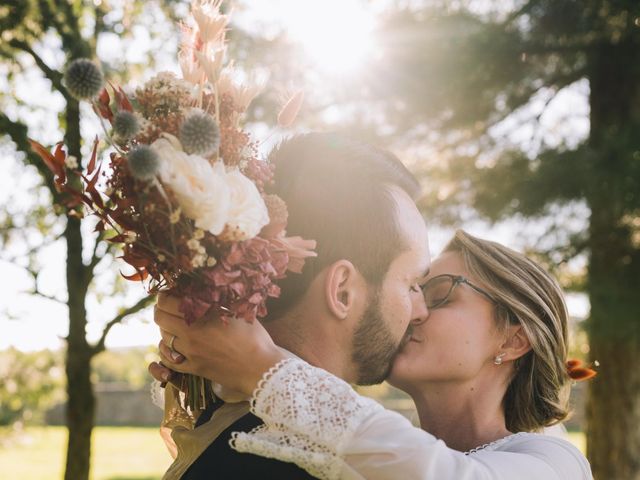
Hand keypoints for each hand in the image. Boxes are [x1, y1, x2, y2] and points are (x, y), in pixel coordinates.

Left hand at [151, 293, 285, 395]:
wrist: (261, 368)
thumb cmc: (255, 337)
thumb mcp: (237, 312)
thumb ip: (217, 301)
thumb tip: (203, 290)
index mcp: (201, 316)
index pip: (168, 301)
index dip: (165, 295)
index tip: (170, 292)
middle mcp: (190, 334)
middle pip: (160, 318)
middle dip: (161, 309)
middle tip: (167, 306)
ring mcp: (190, 353)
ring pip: (163, 338)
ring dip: (165, 329)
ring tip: (173, 325)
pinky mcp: (193, 369)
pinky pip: (168, 360)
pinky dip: (166, 352)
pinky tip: (172, 347)